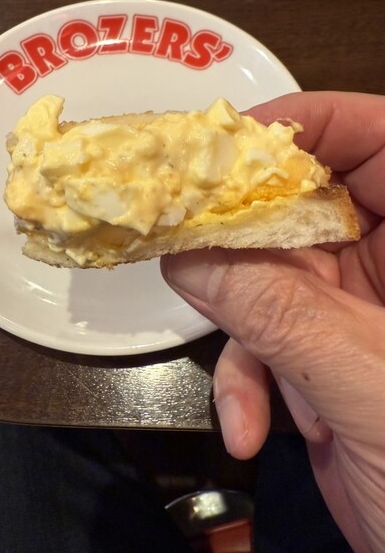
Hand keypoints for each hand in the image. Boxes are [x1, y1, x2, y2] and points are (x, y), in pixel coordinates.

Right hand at [161, 91, 384, 552]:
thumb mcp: (367, 382)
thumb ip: (279, 314)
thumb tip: (188, 256)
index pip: (376, 138)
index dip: (306, 125)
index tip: (228, 146)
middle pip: (305, 205)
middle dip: (245, 235)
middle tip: (186, 242)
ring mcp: (355, 306)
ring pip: (271, 278)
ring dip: (242, 326)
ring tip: (239, 373)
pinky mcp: (321, 351)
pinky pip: (267, 337)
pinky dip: (248, 379)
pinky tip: (250, 427)